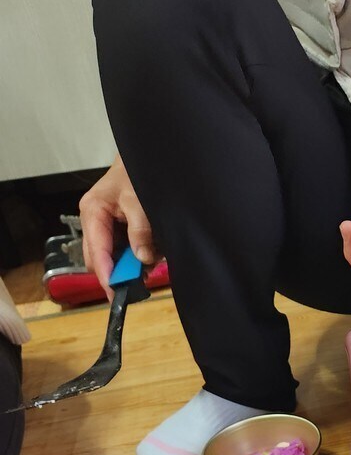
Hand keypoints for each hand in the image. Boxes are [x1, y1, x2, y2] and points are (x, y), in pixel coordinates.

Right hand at [78, 157, 157, 299]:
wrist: (144, 160)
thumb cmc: (136, 174)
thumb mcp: (138, 199)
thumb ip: (140, 229)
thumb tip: (142, 259)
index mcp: (92, 213)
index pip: (96, 252)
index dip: (106, 275)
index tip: (116, 294)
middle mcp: (96, 223)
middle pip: (101, 260)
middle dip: (120, 273)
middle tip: (140, 284)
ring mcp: (107, 228)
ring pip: (115, 258)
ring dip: (132, 266)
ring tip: (152, 262)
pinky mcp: (119, 231)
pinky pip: (127, 252)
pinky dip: (140, 257)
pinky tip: (154, 252)